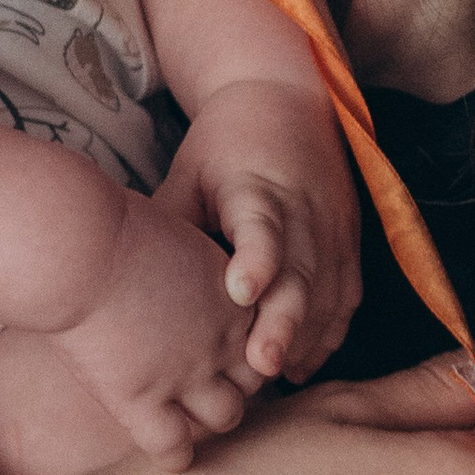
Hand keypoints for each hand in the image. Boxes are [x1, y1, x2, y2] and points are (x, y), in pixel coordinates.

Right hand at [50, 196, 260, 470]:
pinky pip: (175, 449)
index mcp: (229, 293)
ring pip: (225, 417)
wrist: (75, 247)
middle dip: (231, 381)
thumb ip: (180, 263)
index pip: (259, 334)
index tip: (209, 341)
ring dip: (207, 417)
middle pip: (252, 379)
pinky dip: (174, 454)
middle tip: (199, 382)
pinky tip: (162, 447)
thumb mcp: (165, 232)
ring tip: (183, 414)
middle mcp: (220, 337)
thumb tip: (168, 269)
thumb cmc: (104, 225)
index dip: (235, 341)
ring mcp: (186, 374)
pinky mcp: (144, 401)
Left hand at [156, 75, 361, 382]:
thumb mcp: (190, 170)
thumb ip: (171, 222)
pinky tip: (303, 361)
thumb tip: (125, 281)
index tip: (239, 294)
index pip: (262, 225)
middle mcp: (304, 205)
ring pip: (328, 289)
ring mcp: (334, 224)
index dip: (256, 260)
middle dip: (285, 320)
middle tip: (259, 365)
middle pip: (302, 270)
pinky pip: (346, 293)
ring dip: (307, 335)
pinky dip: (329, 330)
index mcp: (259, 183)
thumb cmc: (224, 142)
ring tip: (277, 376)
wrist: (286, 98)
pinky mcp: (349, 239)